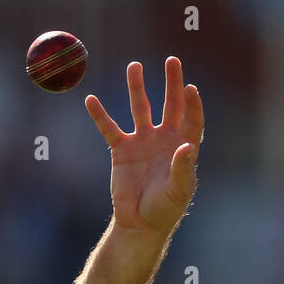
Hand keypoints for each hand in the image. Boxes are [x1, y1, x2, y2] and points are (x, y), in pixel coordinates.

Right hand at [85, 56, 204, 237]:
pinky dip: (100, 115)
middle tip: (172, 60)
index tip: (190, 88)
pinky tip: (91, 100)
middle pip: (170, 105)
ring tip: (134, 66)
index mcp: (183, 147)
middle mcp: (164, 139)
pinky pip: (109, 128)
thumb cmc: (164, 209)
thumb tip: (187, 147)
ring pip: (140, 108)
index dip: (192, 105)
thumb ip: (181, 169)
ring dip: (137, 87)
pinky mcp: (121, 150)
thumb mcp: (177, 191)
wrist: (139, 223)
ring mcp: (142, 142)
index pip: (191, 119)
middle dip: (172, 83)